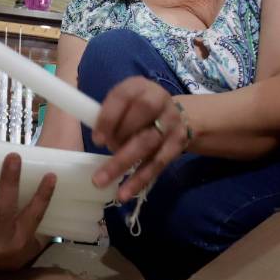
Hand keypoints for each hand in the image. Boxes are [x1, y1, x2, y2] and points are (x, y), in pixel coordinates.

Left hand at [90, 77, 190, 201]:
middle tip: (103, 151)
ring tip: (101, 181)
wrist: (184, 117)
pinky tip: (124, 193)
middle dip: (118, 136)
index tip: (96, 138)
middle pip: (140, 116)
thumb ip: (111, 115)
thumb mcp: (127, 102)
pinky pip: (157, 163)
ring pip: (147, 143)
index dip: (108, 117)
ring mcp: (170, 122)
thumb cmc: (141, 111)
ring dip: (122, 163)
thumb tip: (97, 138)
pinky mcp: (177, 144)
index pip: (123, 96)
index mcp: (139, 86)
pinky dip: (139, 180)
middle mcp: (158, 100)